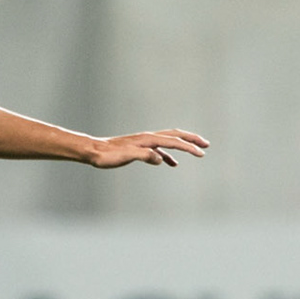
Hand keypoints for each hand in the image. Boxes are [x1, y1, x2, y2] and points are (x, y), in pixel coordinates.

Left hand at [87, 129, 208, 168]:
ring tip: (196, 152)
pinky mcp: (139, 148)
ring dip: (183, 145)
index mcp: (148, 139)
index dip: (189, 147)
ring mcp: (144, 142)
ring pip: (169, 141)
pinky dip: (169, 154)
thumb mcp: (126, 157)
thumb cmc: (107, 156)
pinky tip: (171, 163)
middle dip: (191, 139)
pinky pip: (159, 149)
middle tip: (206, 145)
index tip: (202, 154)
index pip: (174, 141)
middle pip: (175, 135)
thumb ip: (144, 156)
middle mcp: (148, 137)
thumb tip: (160, 159)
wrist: (93, 151)